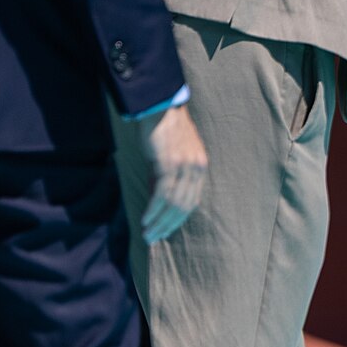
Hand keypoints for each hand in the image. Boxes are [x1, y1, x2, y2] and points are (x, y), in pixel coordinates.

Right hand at [130, 103, 207, 244]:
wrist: (160, 107)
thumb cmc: (163, 131)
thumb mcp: (171, 156)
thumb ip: (168, 178)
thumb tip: (158, 202)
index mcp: (200, 167)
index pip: (192, 201)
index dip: (178, 218)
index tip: (166, 230)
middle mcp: (196, 168)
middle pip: (184, 206)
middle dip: (169, 225)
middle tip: (154, 238)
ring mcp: (185, 166)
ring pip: (173, 203)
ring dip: (159, 221)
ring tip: (147, 234)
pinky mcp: (170, 163)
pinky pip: (163, 193)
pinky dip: (154, 209)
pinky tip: (146, 220)